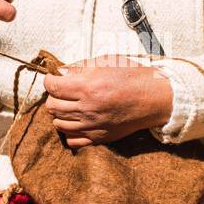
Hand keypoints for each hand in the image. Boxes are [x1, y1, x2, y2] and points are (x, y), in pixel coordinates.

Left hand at [43, 55, 172, 148]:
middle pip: (52, 106)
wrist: (154, 99)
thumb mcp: (107, 62)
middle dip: (53, 97)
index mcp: (88, 87)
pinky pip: (72, 141)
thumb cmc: (133, 77)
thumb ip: (81, 68)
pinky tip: (76, 122)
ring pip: (59, 124)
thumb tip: (62, 72)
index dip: (49, 80)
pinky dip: (69, 132)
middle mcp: (88, 108)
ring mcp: (93, 126)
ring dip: (59, 114)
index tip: (53, 78)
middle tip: (61, 92)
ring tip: (68, 106)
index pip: (53, 87)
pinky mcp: (99, 138)